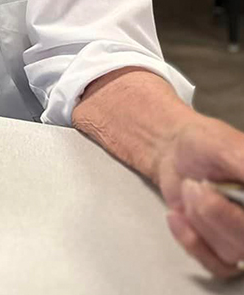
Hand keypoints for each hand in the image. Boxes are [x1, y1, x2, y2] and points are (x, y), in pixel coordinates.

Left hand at [155, 113, 243, 277]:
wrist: (174, 151)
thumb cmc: (204, 144)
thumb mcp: (225, 146)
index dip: (235, 216)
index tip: (215, 192)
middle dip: (215, 213)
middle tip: (195, 185)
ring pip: (231, 251)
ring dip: (199, 220)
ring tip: (189, 189)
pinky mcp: (224, 249)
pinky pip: (216, 265)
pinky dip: (191, 242)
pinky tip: (177, 215)